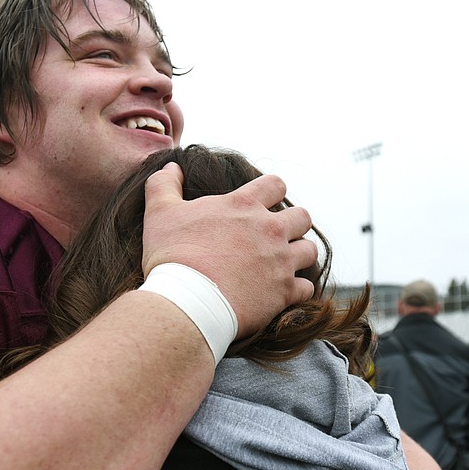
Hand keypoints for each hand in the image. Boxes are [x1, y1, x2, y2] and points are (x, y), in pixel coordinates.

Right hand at [141, 163, 317, 337]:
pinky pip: (306, 287)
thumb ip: (165, 185)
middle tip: (275, 236)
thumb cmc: (172, 256)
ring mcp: (280, 261)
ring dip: (298, 255)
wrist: (186, 302)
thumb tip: (172, 167)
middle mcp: (269, 230)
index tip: (263, 203)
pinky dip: (297, 289)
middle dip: (293, 224)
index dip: (272, 192)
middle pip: (302, 217)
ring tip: (282, 263)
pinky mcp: (283, 292)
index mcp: (243, 206)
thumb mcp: (159, 213)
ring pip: (309, 251)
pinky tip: (283, 292)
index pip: (275, 184)